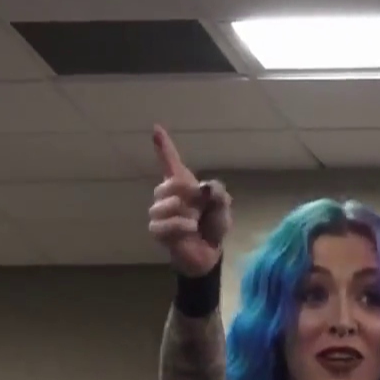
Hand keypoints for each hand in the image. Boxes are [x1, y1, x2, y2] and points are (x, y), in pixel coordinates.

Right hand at [148, 125, 231, 277]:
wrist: (209, 251)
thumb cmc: (213, 224)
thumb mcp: (223, 206)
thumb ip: (218, 193)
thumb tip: (205, 187)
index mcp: (183, 184)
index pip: (170, 160)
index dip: (163, 145)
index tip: (156, 128)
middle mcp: (167, 195)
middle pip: (170, 184)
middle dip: (188, 195)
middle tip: (200, 208)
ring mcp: (160, 213)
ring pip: (164, 205)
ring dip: (185, 213)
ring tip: (194, 221)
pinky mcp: (158, 231)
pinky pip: (163, 224)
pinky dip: (180, 226)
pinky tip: (190, 229)